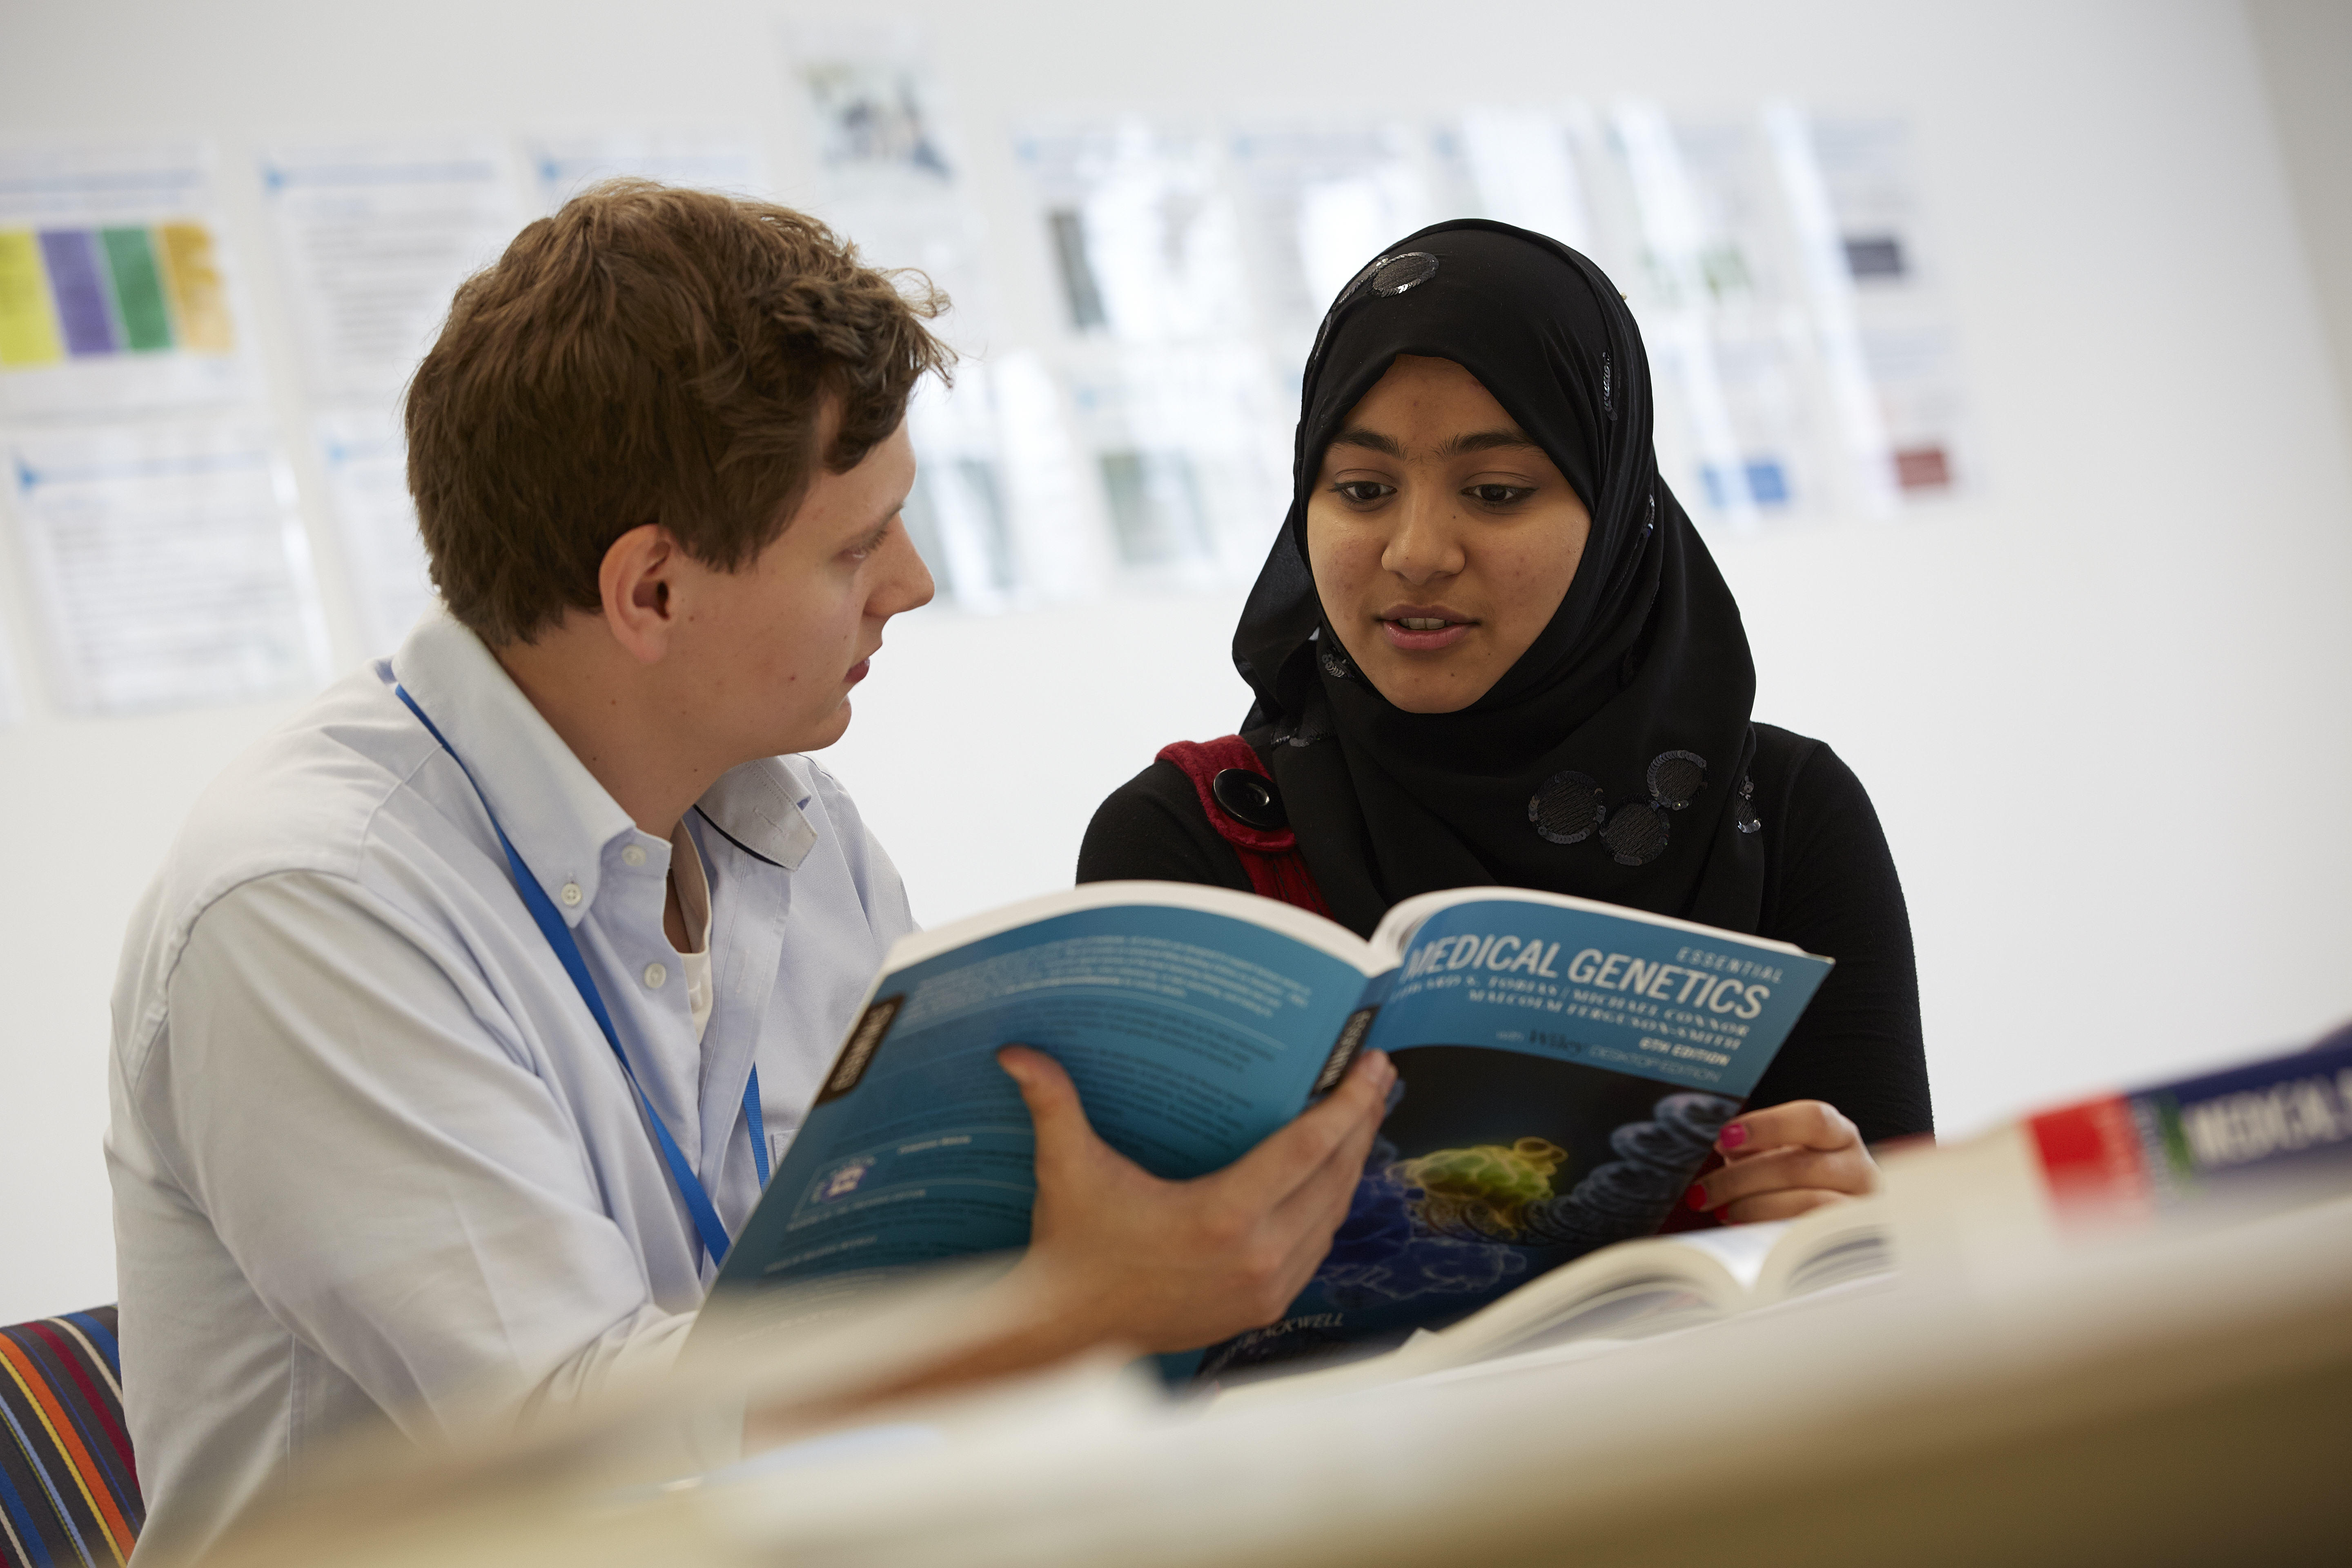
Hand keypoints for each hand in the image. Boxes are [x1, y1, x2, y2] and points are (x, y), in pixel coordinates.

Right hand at [995, 1044, 1395, 1354]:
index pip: (1309, 1148)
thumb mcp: (1067, 1171)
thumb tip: (1017, 1051)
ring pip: (1334, 1212)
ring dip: (1352, 1161)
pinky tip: (1331, 1173)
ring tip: (1361, 1114)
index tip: (1371, 1064)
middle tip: (1375, 1074)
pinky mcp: (1266, 1306)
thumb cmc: (1074, 1250)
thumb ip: (1052, 1105)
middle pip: (1334, 1174)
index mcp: (1222, 1219)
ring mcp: (1268, 1287)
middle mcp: (1258, 1256)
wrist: (1070, 1332)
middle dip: (1361, 1120)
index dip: (1347, 1102)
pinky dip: (1330, 1204)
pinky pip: (1317, 1245)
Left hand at [1687, 1100, 1877, 1223]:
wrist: (1841, 1223)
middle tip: (1703, 1191)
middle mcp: (1858, 1167)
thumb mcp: (1783, 1156)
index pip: (1813, 1119)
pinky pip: (1810, 1237)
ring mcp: (1860, 1207)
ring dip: (1753, 1208)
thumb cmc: (1803, 1183)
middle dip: (1740, 1179)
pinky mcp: (1852, 1241)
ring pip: (1806, 1204)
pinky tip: (1746, 1230)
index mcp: (1840, 1135)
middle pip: (1798, 1167)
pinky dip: (1773, 1231)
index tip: (1724, 1138)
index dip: (1767, 1126)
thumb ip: (1759, 1148)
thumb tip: (1729, 1149)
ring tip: (1723, 1211)